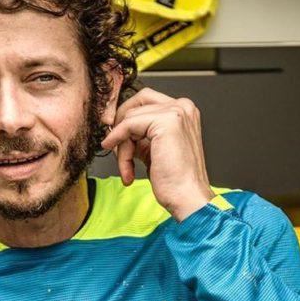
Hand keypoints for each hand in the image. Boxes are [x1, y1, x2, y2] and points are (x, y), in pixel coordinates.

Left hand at [100, 88, 213, 221]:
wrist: (187, 198)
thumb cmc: (174, 182)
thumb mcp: (153, 151)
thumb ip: (139, 137)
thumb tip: (116, 132)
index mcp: (183, 112)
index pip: (145, 101)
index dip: (126, 118)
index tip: (113, 137)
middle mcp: (183, 107)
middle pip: (136, 104)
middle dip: (120, 125)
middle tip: (111, 144)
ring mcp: (176, 111)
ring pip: (130, 118)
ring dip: (122, 146)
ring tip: (128, 169)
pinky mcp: (166, 122)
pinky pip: (128, 125)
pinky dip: (119, 143)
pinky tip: (124, 165)